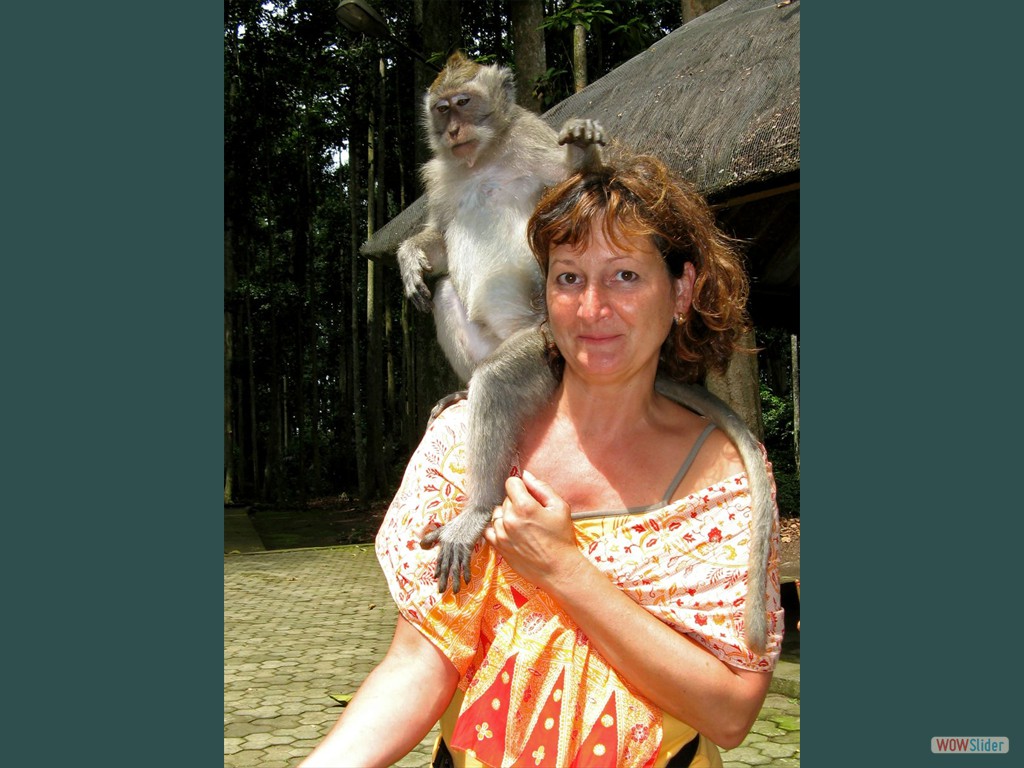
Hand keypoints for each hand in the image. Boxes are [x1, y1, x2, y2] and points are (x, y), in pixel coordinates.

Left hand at [482, 470, 583, 589]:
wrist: (559, 569)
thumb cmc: (562, 538)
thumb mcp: (560, 507)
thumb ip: (541, 488)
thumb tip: (525, 475)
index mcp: (525, 506)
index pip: (511, 482)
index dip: (521, 486)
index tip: (528, 495)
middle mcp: (509, 519)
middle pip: (505, 498)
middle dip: (516, 502)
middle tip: (531, 514)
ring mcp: (501, 534)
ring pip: (497, 513)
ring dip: (506, 516)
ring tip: (522, 526)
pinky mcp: (498, 547)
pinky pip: (489, 530)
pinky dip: (497, 528)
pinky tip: (510, 532)